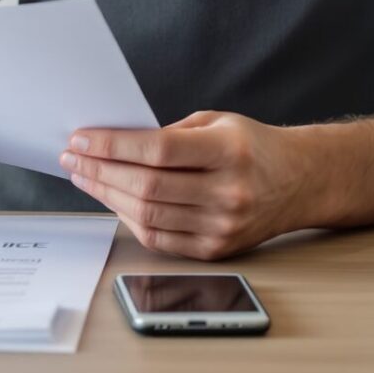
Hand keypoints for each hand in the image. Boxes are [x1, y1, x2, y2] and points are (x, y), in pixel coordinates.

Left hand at [59, 111, 317, 259]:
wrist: (300, 182)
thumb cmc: (253, 147)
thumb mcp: (218, 122)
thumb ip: (170, 134)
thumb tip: (114, 144)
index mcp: (228, 152)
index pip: (158, 150)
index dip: (113, 146)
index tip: (82, 139)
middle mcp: (228, 192)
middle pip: (147, 186)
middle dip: (100, 171)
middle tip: (73, 158)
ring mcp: (223, 226)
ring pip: (148, 215)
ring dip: (107, 196)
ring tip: (86, 178)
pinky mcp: (217, 250)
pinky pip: (160, 239)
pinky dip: (131, 220)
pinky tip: (115, 202)